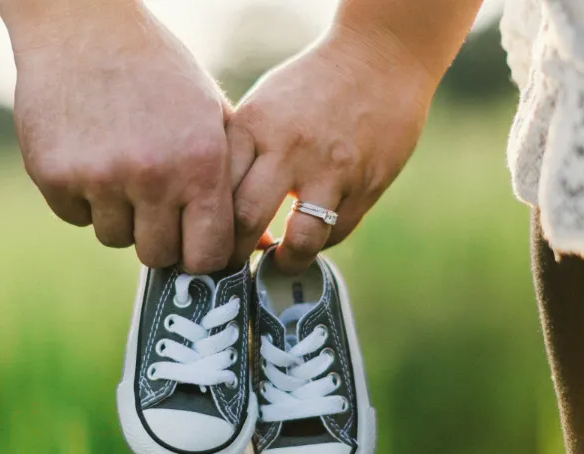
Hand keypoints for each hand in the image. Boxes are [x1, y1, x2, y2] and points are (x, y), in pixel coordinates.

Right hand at [5, 3, 233, 272]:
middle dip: (159, 237)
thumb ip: (233, 179)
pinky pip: (75, 216)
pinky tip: (90, 154)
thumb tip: (257, 244)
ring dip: (119, 215)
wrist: (84, 26)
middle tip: (154, 204)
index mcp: (200, 163)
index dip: (201, 255)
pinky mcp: (54, 175)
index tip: (193, 244)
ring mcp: (99, 178)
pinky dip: (82, 198)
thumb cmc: (159, 72)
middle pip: (157, 255)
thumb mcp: (210, 114)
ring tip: (122, 166)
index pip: (207, 254)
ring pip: (114, 237)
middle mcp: (152, 176)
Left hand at [226, 28, 437, 274]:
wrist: (380, 58)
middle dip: (234, 255)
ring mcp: (331, 169)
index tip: (203, 240)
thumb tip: (213, 209)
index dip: (204, 225)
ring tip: (278, 262)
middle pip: (246, 221)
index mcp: (254, 126)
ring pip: (299, 240)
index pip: (215, 190)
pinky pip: (336, 232)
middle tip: (232, 265)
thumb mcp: (263, 106)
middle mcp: (288, 148)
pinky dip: (319, 242)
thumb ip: (241, 152)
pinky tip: (311, 235)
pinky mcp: (366, 184)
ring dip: (284, 262)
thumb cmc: (311, 85)